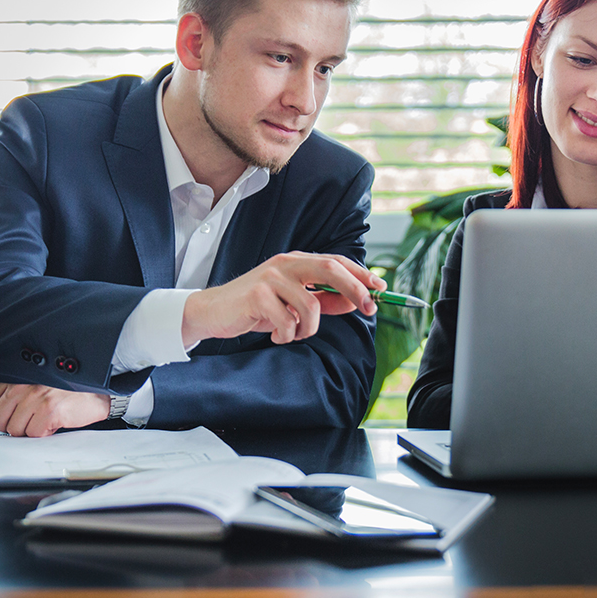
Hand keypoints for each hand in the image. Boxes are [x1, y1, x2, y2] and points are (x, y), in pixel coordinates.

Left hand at [0, 382, 111, 436]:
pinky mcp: (49, 411)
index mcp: (16, 376)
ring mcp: (36, 397)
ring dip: (30, 429)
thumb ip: (5, 403)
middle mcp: (23, 384)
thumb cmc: (66, 389)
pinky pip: (33, 434)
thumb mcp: (32, 390)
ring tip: (45, 417)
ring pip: (14, 430)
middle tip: (31, 418)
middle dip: (11, 425)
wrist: (98, 391)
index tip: (12, 414)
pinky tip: (55, 420)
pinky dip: (45, 432)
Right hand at [182, 252, 384, 347]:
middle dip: (355, 289)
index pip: (336, 262)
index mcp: (298, 262)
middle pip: (330, 269)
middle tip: (370, 309)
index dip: (361, 274)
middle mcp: (286, 264)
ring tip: (293, 333)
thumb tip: (358, 301)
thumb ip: (324, 300)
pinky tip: (275, 334)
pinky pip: (288, 322)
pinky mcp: (257, 295)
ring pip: (310, 305)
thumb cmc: (257, 307)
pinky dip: (287, 335)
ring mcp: (271, 277)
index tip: (381, 288)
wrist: (215, 313)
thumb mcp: (294, 303)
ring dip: (309, 328)